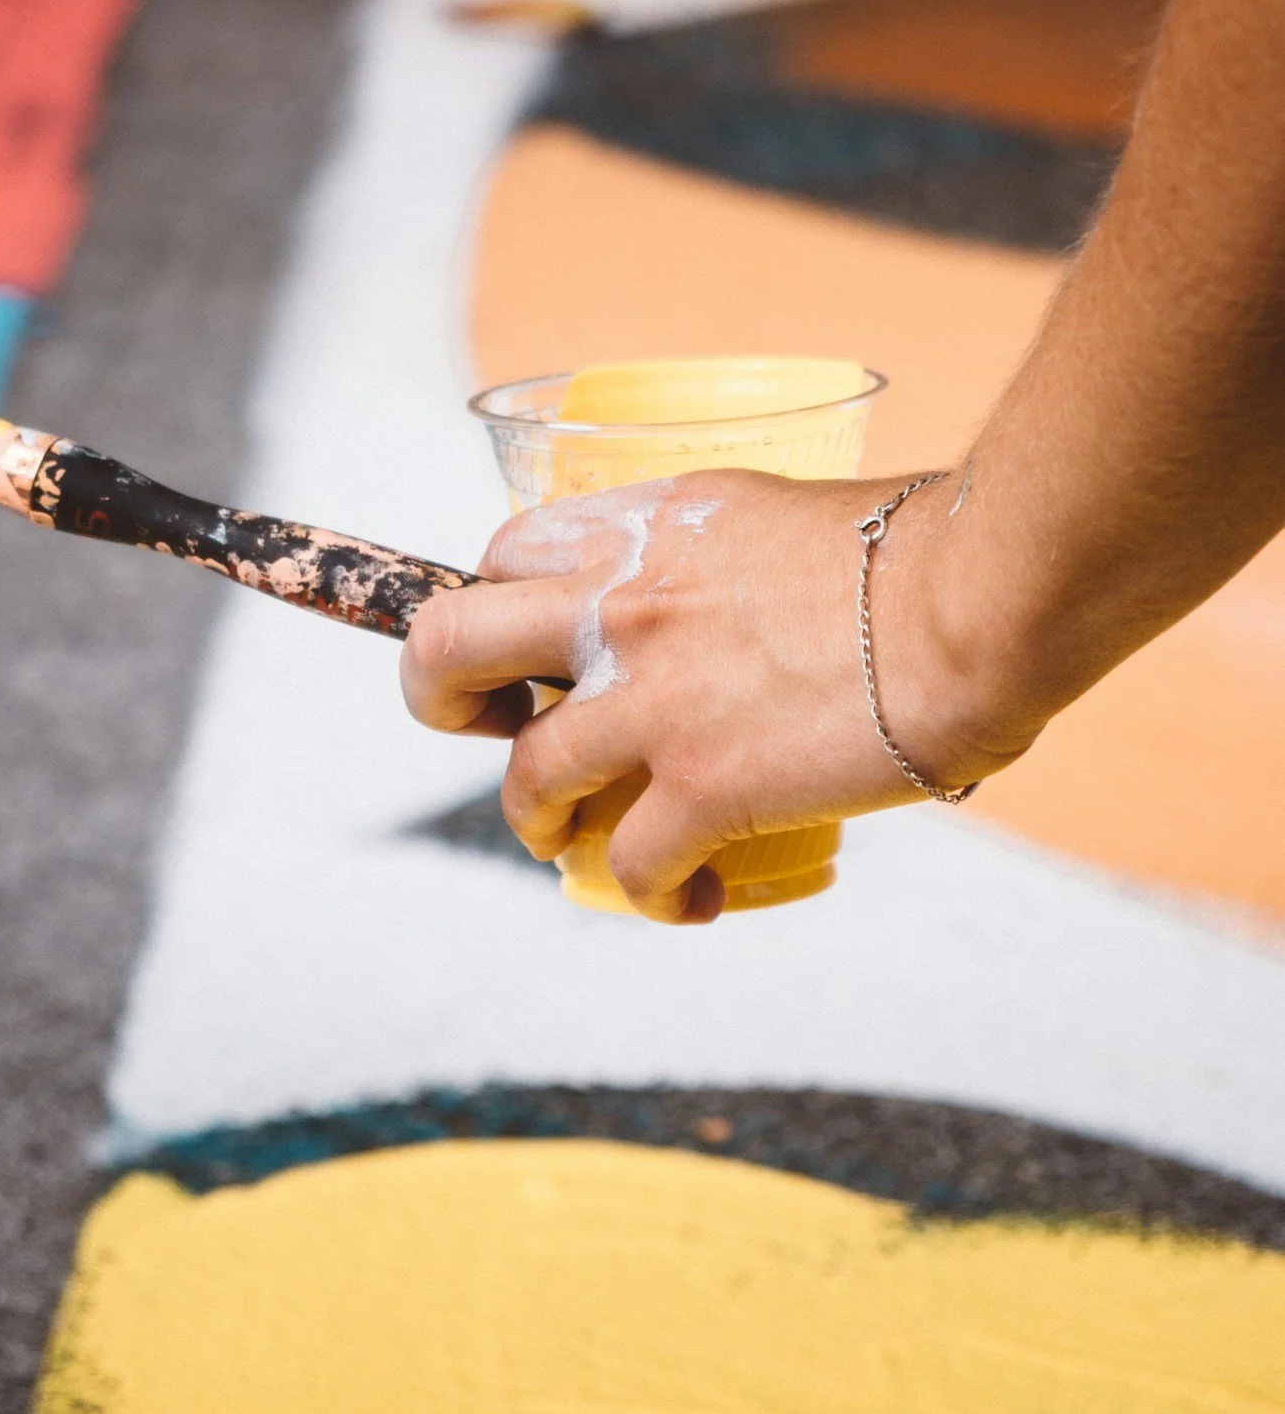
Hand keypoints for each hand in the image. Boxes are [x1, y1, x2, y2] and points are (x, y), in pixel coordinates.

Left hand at [400, 471, 1013, 923]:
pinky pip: (628, 865)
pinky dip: (652, 894)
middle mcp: (620, 604)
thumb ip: (736, 557)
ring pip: (525, 778)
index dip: (498, 602)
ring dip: (538, 820)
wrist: (977, 600)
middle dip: (437, 699)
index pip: (505, 551)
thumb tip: (760, 600)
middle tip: (483, 728)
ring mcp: (649, 701)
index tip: (525, 642)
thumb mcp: (791, 514)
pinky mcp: (700, 788)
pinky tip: (692, 898)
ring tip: (571, 839)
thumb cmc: (929, 549)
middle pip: (445, 646)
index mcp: (643, 525)